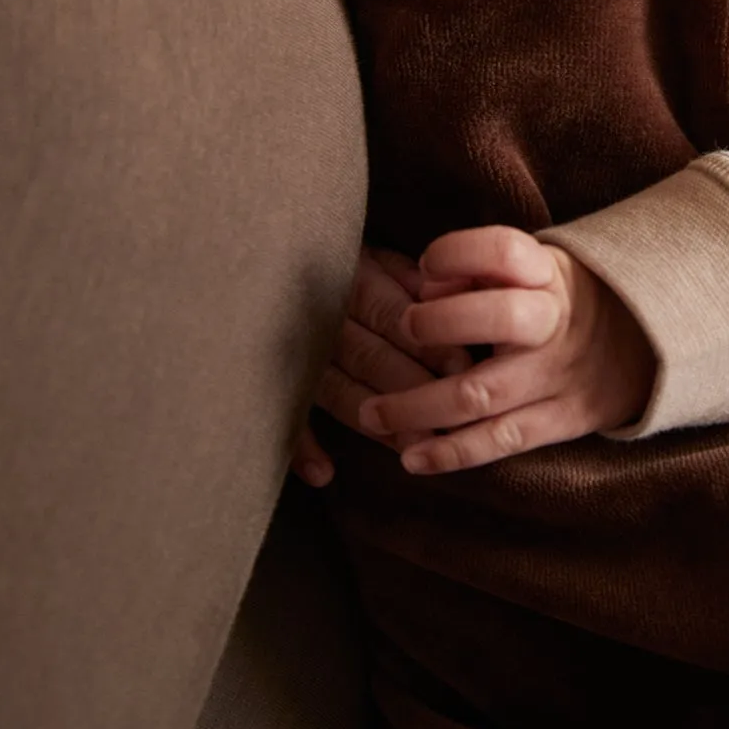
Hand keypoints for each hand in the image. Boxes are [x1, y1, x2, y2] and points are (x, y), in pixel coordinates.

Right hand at [291, 246, 462, 485]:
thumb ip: (414, 279)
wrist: (265, 259)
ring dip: (372, 423)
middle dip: (409, 391)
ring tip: (409, 449)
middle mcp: (322, 314)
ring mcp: (292, 349)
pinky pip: (284, 412)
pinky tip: (323, 474)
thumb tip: (455, 301)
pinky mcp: (269, 376)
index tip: (463, 371)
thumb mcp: (379, 254)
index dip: (428, 344)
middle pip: (369, 356)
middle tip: (446, 424)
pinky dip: (300, 446)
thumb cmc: (342, 261)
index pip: (394, 315)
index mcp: (352, 275)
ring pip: (335, 389)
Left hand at [355, 225, 656, 474]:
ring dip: (419, 406)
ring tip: (372, 413)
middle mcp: (556, 321)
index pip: (504, 250)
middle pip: (500, 318)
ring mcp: (559, 374)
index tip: (425, 265)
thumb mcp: (535, 268)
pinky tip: (411, 458)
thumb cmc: (558, 301)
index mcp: (548, 273)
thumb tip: (422, 288)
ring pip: (483, 394)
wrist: (644, 345)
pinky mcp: (563, 420)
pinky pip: (502, 441)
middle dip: (439, 324)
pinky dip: (452, 452)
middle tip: (403, 329)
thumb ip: (480, 267)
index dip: (458, 253)